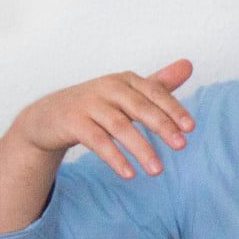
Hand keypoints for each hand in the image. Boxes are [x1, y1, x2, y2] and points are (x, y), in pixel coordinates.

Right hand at [10, 59, 195, 179]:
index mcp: (125, 80)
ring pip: (120, 126)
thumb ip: (158, 84)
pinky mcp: (72, 122)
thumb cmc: (96, 104)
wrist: (48, 116)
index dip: (173, 109)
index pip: (155, 92)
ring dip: (141, 149)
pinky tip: (129, 173)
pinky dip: (114, 158)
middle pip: (140, 107)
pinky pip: (97, 141)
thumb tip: (189, 65)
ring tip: (158, 170)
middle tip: (182, 146)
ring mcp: (88, 104)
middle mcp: (108, 88)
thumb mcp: (128, 93)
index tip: (190, 128)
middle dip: (163, 126)